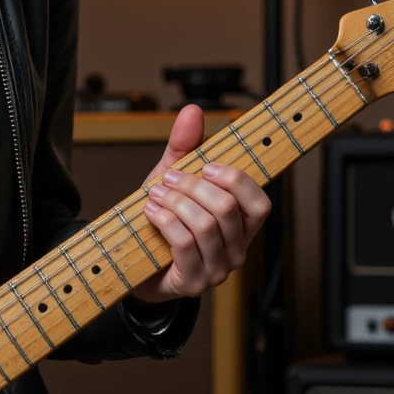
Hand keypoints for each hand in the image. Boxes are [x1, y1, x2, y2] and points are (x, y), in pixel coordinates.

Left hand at [131, 104, 270, 305]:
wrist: (134, 262)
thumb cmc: (162, 221)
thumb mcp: (173, 179)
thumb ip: (185, 147)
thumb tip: (192, 111)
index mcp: (242, 226)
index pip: (259, 203)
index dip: (234, 179)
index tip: (205, 165)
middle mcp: (237, 250)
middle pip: (227, 209)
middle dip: (193, 186)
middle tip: (169, 178)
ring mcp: (217, 270)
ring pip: (206, 226)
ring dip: (176, 202)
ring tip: (156, 193)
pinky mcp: (193, 283)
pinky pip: (185, 245)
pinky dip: (165, 221)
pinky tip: (151, 212)